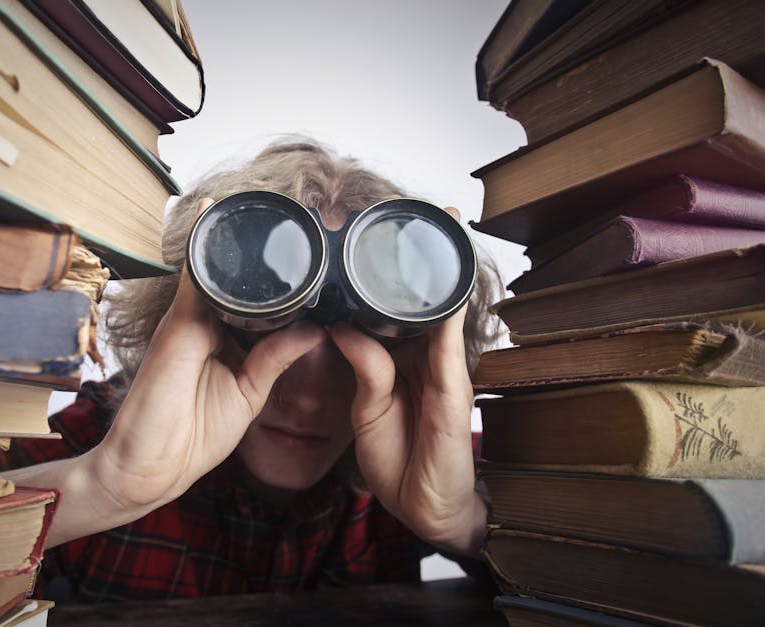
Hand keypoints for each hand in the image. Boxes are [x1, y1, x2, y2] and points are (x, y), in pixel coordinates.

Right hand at [91, 199, 326, 514]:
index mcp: (223, 339)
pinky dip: (204, 246)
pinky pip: (194, 276)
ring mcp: (189, 319)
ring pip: (216, 268)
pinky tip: (215, 213)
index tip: (312, 256)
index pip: (255, 300)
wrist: (148, 467)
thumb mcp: (248, 394)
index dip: (280, 280)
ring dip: (238, 240)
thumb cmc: (192, 436)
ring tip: (272, 205)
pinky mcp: (178, 324)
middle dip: (262, 252)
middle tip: (301, 220)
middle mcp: (204, 322)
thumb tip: (316, 329)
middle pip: (237, 278)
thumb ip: (275, 358)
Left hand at [328, 208, 486, 557]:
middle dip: (423, 257)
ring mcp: (443, 368)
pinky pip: (449, 345)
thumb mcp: (368, 406)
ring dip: (441, 271)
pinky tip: (446, 284)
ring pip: (443, 310)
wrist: (424, 505)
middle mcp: (425, 355)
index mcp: (402, 357)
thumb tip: (341, 326)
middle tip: (419, 210)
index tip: (374, 234)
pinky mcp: (453, 389)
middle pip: (424, 298)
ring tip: (441, 226)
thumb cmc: (398, 457)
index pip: (393, 306)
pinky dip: (450, 313)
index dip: (386, 273)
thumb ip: (363, 365)